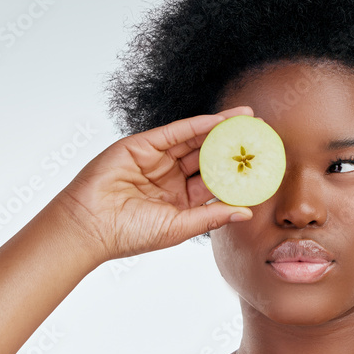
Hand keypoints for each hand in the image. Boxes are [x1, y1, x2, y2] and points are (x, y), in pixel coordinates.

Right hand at [54, 107, 254, 261]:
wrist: (90, 226)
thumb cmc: (129, 235)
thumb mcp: (179, 227)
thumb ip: (212, 217)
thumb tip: (246, 212)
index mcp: (180, 201)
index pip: (215, 183)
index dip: (238, 173)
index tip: (262, 165)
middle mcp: (170, 178)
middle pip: (208, 157)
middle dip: (233, 145)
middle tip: (261, 134)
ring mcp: (156, 160)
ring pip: (195, 140)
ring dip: (221, 128)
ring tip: (247, 119)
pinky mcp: (141, 145)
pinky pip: (175, 132)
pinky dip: (197, 125)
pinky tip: (220, 121)